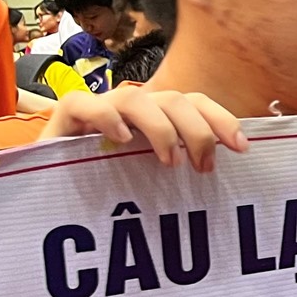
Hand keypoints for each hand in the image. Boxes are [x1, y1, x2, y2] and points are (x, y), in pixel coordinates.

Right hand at [40, 83, 246, 170]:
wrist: (53, 198)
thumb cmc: (114, 189)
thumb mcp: (158, 178)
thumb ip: (186, 165)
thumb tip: (230, 168)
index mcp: (157, 117)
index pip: (196, 103)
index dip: (222, 119)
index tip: (242, 148)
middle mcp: (132, 109)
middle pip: (174, 99)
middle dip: (197, 131)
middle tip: (202, 167)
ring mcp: (98, 110)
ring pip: (136, 98)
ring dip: (160, 128)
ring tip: (169, 161)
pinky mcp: (64, 120)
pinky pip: (82, 104)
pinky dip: (106, 118)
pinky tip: (121, 141)